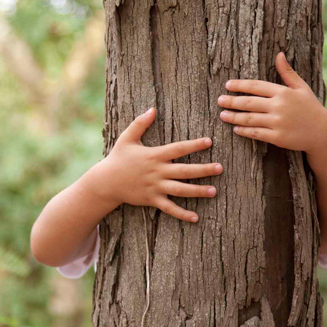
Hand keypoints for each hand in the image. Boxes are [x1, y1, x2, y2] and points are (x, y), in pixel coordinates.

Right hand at [88, 107, 222, 222]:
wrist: (106, 182)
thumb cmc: (118, 158)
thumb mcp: (127, 138)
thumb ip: (140, 123)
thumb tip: (152, 109)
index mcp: (154, 155)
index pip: (178, 149)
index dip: (194, 145)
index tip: (209, 142)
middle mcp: (157, 171)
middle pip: (185, 170)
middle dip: (203, 169)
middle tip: (220, 168)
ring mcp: (155, 187)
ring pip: (180, 190)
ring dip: (198, 191)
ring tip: (214, 191)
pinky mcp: (152, 200)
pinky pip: (169, 208)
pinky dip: (182, 214)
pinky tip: (196, 217)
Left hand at [217, 52, 326, 154]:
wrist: (322, 132)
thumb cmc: (310, 107)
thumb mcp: (301, 87)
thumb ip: (287, 72)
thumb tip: (279, 54)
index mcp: (283, 92)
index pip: (256, 86)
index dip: (240, 85)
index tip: (228, 85)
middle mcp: (279, 106)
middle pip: (249, 102)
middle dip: (231, 101)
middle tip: (219, 100)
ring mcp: (277, 122)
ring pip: (249, 118)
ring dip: (233, 117)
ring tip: (222, 115)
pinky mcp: (277, 137)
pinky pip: (256, 133)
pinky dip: (244, 131)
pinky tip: (236, 129)